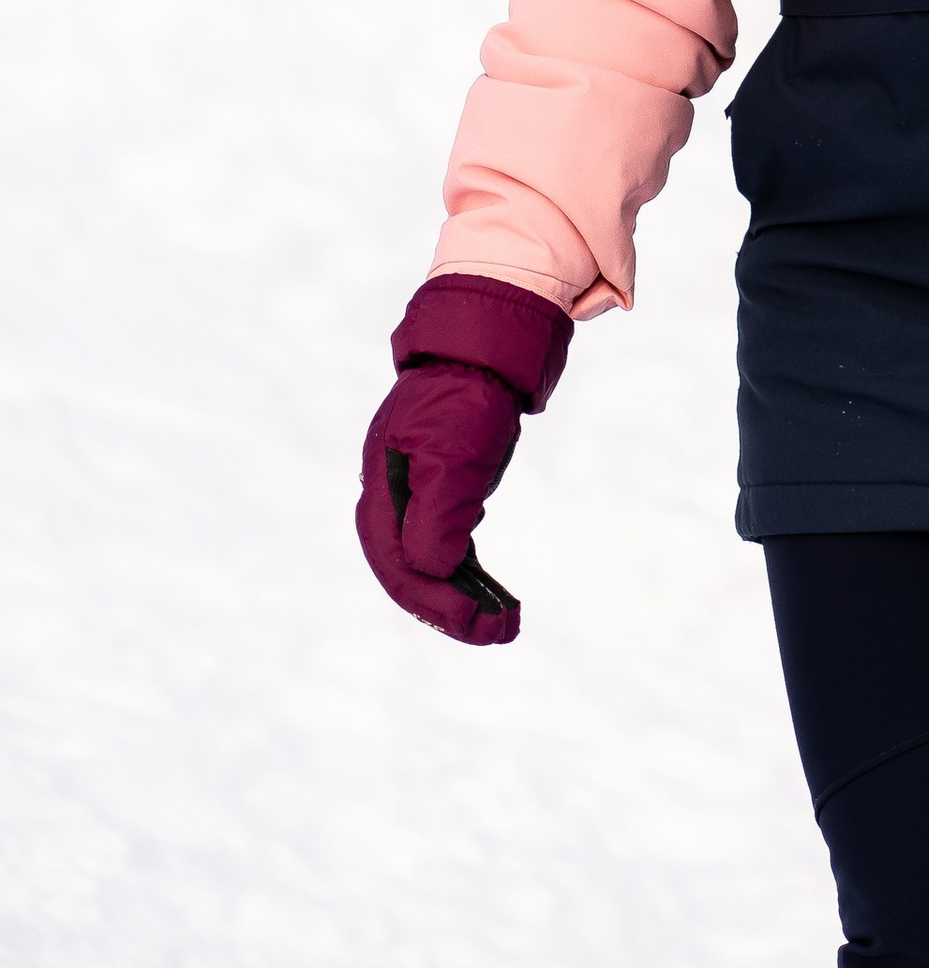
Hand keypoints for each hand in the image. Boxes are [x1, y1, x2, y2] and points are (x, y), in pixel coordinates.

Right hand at [356, 274, 572, 646]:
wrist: (487, 336)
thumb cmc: (469, 392)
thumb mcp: (456, 454)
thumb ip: (438, 514)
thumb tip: (432, 572)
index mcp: (383, 487)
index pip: (398, 566)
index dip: (438, 603)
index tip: (484, 625)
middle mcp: (390, 493)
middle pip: (409, 571)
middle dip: (452, 608)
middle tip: (505, 631)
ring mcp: (412, 488)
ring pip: (427, 561)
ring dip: (462, 594)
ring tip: (506, 619)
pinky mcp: (438, 482)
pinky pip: (444, 540)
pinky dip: (466, 569)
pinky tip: (489, 585)